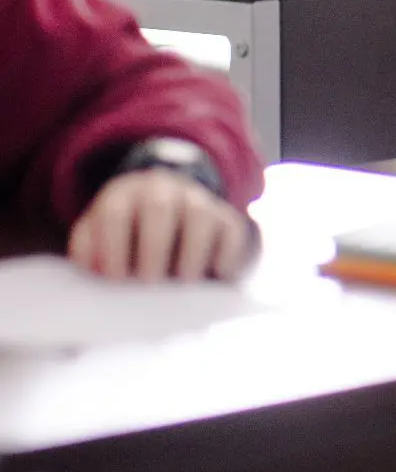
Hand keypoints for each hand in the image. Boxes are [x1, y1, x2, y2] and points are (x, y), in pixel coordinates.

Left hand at [68, 169, 251, 282]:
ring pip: (200, 215)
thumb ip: (86, 249)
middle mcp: (162, 190)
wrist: (165, 209)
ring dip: (192, 250)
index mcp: (123, 195)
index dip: (112, 245)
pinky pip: (232, 230)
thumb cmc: (123, 233)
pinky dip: (227, 253)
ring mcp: (198, 200)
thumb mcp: (96, 233)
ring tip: (184, 280)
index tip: (115, 278)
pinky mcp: (225, 217)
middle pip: (158, 208)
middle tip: (149, 281)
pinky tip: (218, 274)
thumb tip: (91, 270)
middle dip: (153, 246)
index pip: (114, 213)